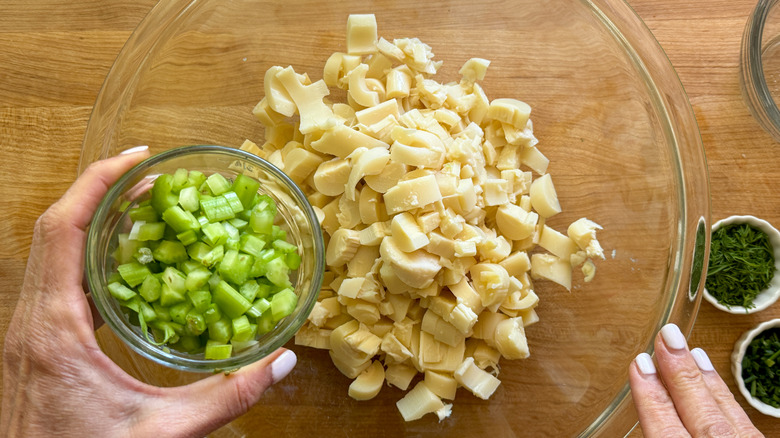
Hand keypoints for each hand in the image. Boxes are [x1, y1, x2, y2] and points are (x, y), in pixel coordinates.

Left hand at [1, 146, 296, 437]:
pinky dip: (94, 255)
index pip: (64, 229)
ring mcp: (31, 330)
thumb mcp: (160, 432)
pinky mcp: (40, 343)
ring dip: (97, 220)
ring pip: (54, 251)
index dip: (98, 182)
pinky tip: (132, 264)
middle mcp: (33, 319)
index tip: (140, 158)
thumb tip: (279, 364)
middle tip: (155, 177)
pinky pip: (61, 278)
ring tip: (146, 207)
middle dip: (105, 191)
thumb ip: (225, 398)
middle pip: (58, 228)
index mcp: (54, 327)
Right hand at [630, 323, 762, 437]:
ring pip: (724, 411)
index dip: (650, 397)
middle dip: (679, 373)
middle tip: (665, 337)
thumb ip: (661, 433)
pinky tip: (712, 377)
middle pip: (699, 413)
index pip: (666, 431)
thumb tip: (637, 411)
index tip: (639, 365)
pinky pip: (743, 420)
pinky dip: (725, 396)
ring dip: (702, 378)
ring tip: (683, 347)